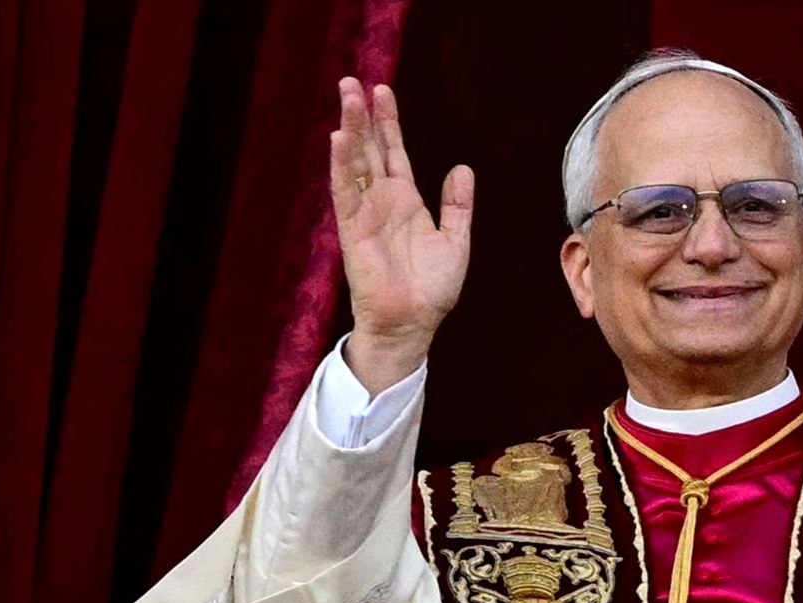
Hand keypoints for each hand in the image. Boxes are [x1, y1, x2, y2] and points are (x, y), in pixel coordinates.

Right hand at [330, 77, 473, 394]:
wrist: (414, 321)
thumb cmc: (432, 288)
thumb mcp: (455, 240)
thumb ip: (457, 205)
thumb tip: (462, 167)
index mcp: (406, 200)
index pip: (393, 152)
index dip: (388, 122)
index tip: (381, 90)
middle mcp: (382, 200)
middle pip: (369, 147)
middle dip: (362, 114)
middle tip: (352, 81)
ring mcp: (365, 212)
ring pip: (355, 161)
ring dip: (350, 128)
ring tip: (346, 95)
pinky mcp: (353, 229)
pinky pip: (345, 192)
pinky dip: (342, 165)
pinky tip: (340, 139)